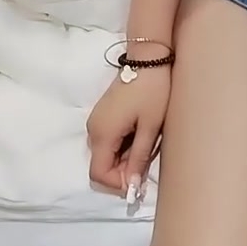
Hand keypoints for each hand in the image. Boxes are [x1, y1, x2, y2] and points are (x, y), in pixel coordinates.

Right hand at [87, 67, 171, 198]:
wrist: (148, 58)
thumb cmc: (153, 91)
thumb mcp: (150, 127)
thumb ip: (138, 159)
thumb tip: (131, 187)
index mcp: (102, 134)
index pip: (98, 174)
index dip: (117, 184)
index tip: (139, 181)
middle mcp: (93, 130)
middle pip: (100, 166)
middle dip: (121, 173)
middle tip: (145, 165)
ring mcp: (97, 121)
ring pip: (104, 155)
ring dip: (123, 160)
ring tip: (145, 149)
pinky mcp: (103, 115)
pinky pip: (108, 142)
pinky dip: (121, 148)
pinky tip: (140, 139)